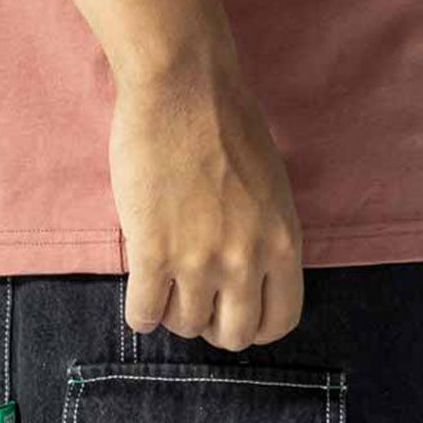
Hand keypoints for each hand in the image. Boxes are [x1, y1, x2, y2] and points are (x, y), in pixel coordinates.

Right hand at [109, 61, 304, 351]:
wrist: (183, 87)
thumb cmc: (227, 120)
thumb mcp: (271, 183)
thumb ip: (265, 232)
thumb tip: (250, 270)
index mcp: (283, 240)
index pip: (280, 320)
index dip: (256, 325)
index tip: (235, 312)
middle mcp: (246, 260)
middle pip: (234, 335)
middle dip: (214, 326)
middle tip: (197, 303)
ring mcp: (198, 261)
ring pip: (185, 325)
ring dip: (174, 312)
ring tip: (165, 284)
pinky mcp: (152, 253)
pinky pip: (144, 315)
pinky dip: (141, 314)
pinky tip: (140, 293)